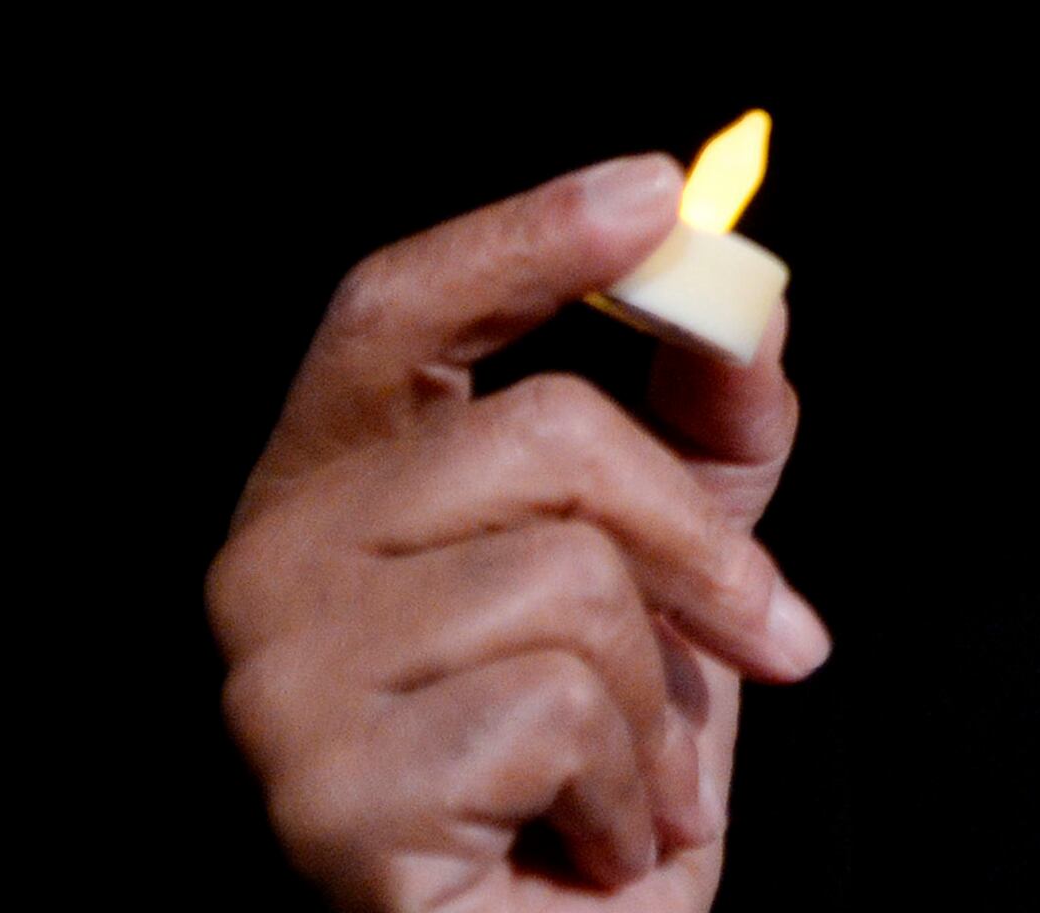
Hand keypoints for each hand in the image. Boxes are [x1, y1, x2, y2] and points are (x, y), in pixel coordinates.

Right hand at [209, 156, 828, 909]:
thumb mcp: (667, 579)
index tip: (653, 193)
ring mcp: (281, 684)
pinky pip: (556, 707)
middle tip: (773, 642)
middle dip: (702, 540)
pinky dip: (626, 786)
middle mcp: (266, 567)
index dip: (522, 238)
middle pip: (543, 435)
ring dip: (659, 700)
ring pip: (565, 576)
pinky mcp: (330, 793)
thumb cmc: (591, 783)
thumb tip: (750, 303)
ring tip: (628, 781)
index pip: (395, 311)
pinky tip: (583, 845)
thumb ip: (700, 434)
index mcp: (333, 491)